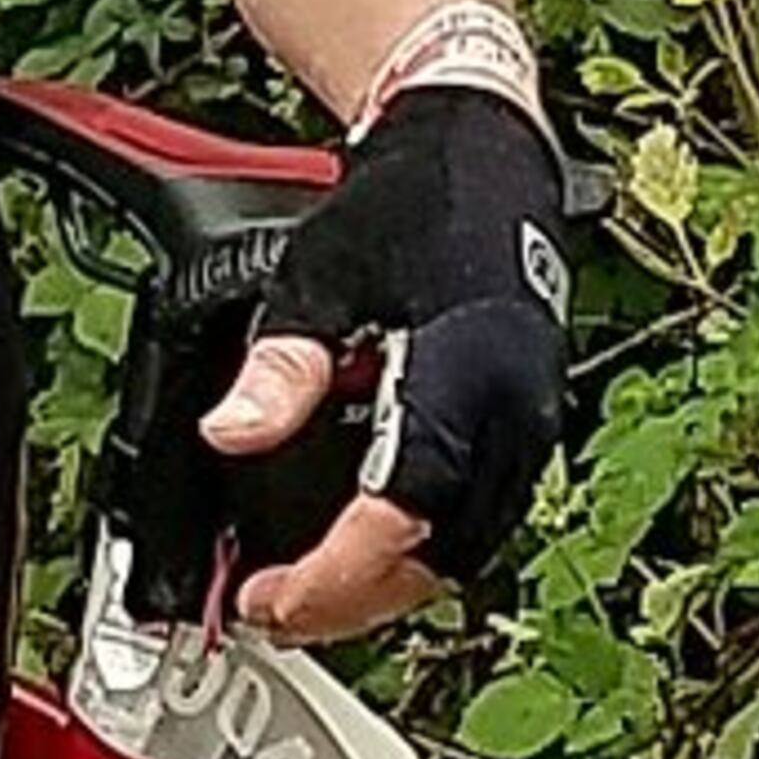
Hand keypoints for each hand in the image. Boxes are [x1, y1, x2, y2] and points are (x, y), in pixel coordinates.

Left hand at [199, 86, 571, 649]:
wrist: (483, 148)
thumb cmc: (413, 200)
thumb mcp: (321, 273)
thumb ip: (280, 365)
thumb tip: (230, 434)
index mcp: (465, 375)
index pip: (399, 515)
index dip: (331, 577)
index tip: (268, 600)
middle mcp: (512, 416)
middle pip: (434, 558)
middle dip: (348, 602)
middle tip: (267, 610)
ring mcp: (527, 429)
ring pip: (460, 554)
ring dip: (382, 587)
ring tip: (303, 594)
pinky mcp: (523, 433)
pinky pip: (474, 524)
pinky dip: (413, 553)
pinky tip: (357, 552)